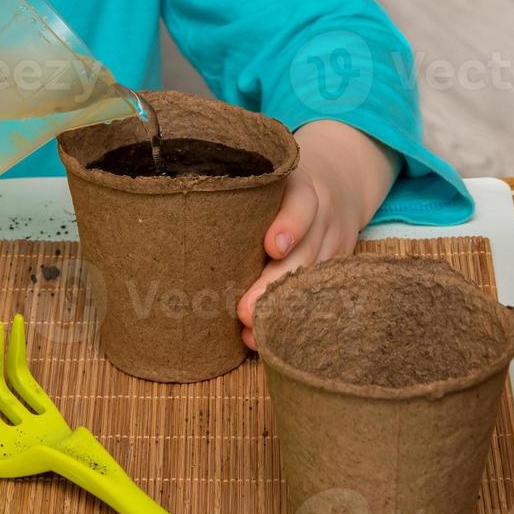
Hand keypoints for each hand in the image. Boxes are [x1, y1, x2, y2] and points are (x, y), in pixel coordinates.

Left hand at [236, 121, 401, 349]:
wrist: (341, 181)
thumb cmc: (280, 184)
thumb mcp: (267, 173)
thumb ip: (235, 189)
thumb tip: (172, 216)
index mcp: (302, 185)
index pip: (302, 202)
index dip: (290, 225)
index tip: (271, 247)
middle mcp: (326, 215)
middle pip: (307, 252)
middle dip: (275, 283)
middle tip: (244, 310)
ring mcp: (336, 243)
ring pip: (315, 279)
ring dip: (283, 309)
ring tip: (251, 332)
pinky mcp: (338, 268)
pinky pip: (320, 297)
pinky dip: (293, 319)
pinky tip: (266, 340)